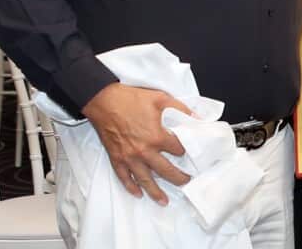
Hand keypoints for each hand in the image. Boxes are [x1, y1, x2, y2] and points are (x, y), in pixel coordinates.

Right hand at [81, 83, 191, 204]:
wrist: (104, 101)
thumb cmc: (131, 99)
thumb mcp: (161, 99)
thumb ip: (181, 109)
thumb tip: (198, 117)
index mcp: (157, 137)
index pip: (177, 150)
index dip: (185, 151)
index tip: (188, 153)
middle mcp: (144, 151)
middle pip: (166, 170)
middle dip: (178, 178)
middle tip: (186, 182)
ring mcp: (129, 157)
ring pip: (145, 179)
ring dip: (155, 191)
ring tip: (163, 201)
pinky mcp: (116, 158)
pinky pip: (124, 177)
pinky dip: (131, 187)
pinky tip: (137, 193)